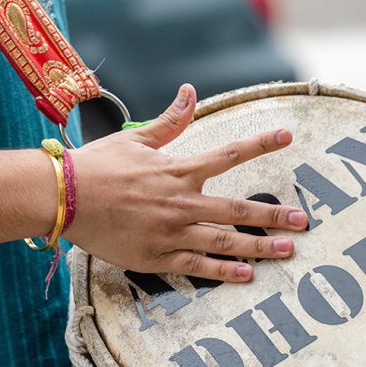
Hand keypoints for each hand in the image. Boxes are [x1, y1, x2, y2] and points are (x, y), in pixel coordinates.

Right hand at [66, 84, 307, 279]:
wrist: (63, 198)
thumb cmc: (97, 167)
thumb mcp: (135, 140)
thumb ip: (169, 121)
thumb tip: (189, 90)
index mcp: (177, 170)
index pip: (228, 154)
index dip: (260, 144)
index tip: (288, 135)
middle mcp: (181, 201)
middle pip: (236, 208)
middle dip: (272, 214)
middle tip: (302, 221)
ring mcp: (171, 232)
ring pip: (223, 242)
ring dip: (258, 247)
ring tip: (287, 251)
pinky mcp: (157, 258)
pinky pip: (197, 268)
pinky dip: (223, 272)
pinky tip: (247, 276)